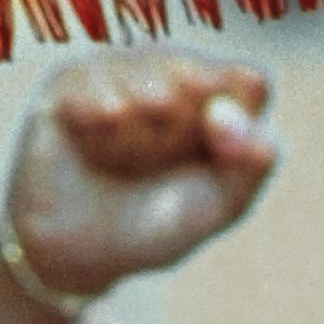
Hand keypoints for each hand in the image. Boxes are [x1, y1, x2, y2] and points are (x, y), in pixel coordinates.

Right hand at [0, 48, 279, 323]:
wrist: (79, 254)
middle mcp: (171, 78)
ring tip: (124, 156)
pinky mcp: (71, 79)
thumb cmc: (156, 227)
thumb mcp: (219, 205)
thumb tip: (237, 107)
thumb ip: (253, 162)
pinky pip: (95, 75)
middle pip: (198, 73)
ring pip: (149, 68)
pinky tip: (103, 127)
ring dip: (145, 119)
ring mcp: (120, 73)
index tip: (224, 154)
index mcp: (217, 103)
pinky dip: (105, 110)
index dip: (238, 114)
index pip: (249, 82)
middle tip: (161, 153)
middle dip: (184, 122)